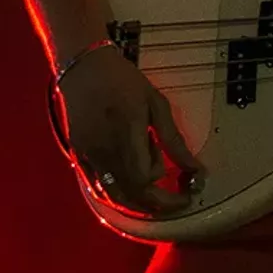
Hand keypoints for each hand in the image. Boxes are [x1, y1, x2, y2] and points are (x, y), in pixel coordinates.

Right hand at [56, 44, 203, 215]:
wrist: (84, 68)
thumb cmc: (125, 81)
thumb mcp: (157, 104)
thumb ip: (174, 139)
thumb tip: (194, 167)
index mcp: (127, 134)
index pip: (147, 180)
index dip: (169, 195)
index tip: (188, 193)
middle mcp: (105, 151)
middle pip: (131, 195)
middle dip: (158, 204)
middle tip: (178, 200)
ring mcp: (88, 156)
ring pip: (113, 197)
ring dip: (138, 204)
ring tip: (160, 199)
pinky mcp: (78, 157)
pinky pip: (97, 188)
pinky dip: (117, 196)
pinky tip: (133, 192)